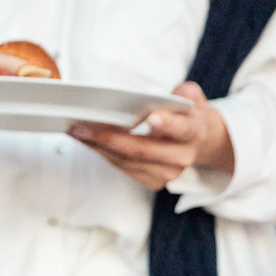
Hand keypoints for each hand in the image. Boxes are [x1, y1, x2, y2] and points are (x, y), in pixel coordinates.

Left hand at [67, 82, 233, 190]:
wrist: (198, 142)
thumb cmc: (187, 115)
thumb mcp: (192, 99)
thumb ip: (186, 93)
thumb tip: (178, 94)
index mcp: (194, 132)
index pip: (181, 129)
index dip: (166, 124)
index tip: (151, 116)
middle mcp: (180, 157)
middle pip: (141, 150)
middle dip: (109, 138)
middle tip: (83, 126)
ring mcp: (165, 173)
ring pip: (126, 161)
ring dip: (97, 146)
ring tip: (76, 131)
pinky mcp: (151, 181)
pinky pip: (121, 167)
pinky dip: (102, 153)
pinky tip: (86, 141)